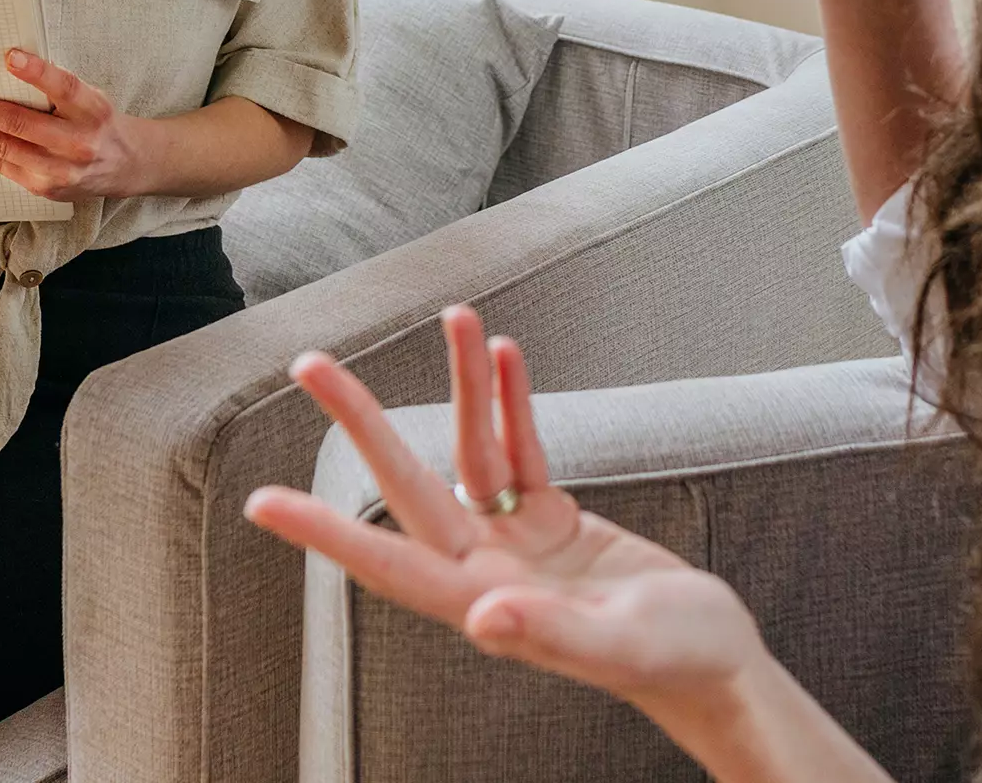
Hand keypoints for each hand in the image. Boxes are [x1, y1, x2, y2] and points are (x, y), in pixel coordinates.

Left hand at [0, 47, 151, 201]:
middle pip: (21, 123)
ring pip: (4, 148)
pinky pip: (2, 167)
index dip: (38, 72)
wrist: (126, 165)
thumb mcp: (91, 98)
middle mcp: (79, 142)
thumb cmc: (98, 122)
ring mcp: (61, 169)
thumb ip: (57, 88)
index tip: (10, 57)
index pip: (66, 88)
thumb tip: (5, 67)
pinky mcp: (45, 188)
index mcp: (93, 110)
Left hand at [244, 307, 767, 730]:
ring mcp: (517, 543)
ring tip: (459, 318)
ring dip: (463, 384)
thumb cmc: (678, 663)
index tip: (262, 502)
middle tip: (311, 364)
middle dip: (362, 421)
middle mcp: (486, 569)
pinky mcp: (554, 520)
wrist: (719, 660)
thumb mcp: (622, 648)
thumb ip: (552, 634)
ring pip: (471, 450)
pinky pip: (521, 450)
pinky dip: (511, 402)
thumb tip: (483, 616)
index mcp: (486, 604)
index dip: (324, 533)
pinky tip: (503, 358)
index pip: (388, 563)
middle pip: (409, 483)